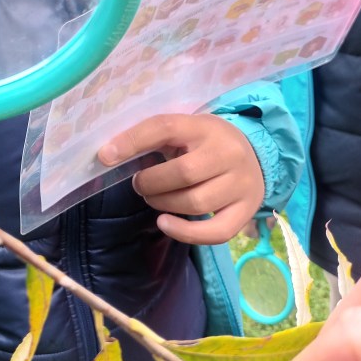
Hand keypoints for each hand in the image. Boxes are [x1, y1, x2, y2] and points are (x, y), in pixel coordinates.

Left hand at [97, 114, 263, 243]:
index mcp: (205, 127)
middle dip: (151, 183)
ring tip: (154, 198)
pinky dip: (185, 233)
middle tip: (140, 185)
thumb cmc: (204, 143)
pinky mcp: (247, 211)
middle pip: (183, 173)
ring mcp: (242, 184)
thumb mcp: (184, 130)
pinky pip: (216, 232)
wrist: (255, 154)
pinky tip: (165, 223)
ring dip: (164, 205)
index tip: (105, 156)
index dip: (133, 141)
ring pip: (196, 203)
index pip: (165, 127)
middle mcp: (229, 153)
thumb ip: (153, 138)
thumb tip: (109, 155)